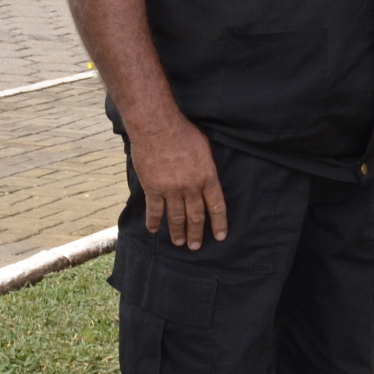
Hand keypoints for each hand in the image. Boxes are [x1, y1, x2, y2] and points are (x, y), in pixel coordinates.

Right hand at [126, 111, 226, 250]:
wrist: (156, 126)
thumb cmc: (182, 132)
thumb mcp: (204, 148)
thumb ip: (206, 167)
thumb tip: (207, 177)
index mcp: (207, 177)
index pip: (216, 206)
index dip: (219, 223)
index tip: (220, 236)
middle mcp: (191, 187)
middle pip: (196, 216)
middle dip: (196, 233)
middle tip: (195, 246)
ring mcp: (171, 189)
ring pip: (176, 217)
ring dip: (177, 232)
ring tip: (178, 242)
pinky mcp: (153, 188)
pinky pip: (154, 210)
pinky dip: (154, 221)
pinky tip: (153, 230)